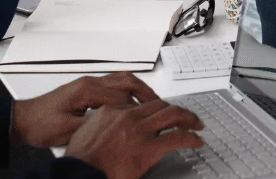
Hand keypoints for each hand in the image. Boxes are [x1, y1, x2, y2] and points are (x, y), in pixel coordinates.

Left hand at [12, 74, 160, 147]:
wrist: (23, 121)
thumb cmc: (40, 125)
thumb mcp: (68, 131)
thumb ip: (94, 125)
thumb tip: (117, 125)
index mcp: (86, 90)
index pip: (121, 97)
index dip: (137, 109)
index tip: (149, 117)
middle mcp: (89, 83)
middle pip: (127, 80)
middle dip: (146, 92)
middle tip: (159, 105)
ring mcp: (88, 84)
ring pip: (122, 79)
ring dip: (139, 89)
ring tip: (152, 102)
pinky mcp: (87, 90)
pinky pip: (114, 85)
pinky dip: (128, 91)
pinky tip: (133, 102)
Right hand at [64, 99, 205, 178]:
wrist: (79, 174)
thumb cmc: (80, 162)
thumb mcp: (84, 135)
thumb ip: (100, 128)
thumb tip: (106, 132)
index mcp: (111, 112)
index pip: (139, 104)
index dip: (154, 108)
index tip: (160, 114)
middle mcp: (128, 117)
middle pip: (160, 105)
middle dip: (175, 109)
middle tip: (185, 116)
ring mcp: (140, 131)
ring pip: (172, 115)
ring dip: (188, 118)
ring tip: (196, 124)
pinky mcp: (149, 148)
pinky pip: (177, 138)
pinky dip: (191, 138)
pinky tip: (196, 141)